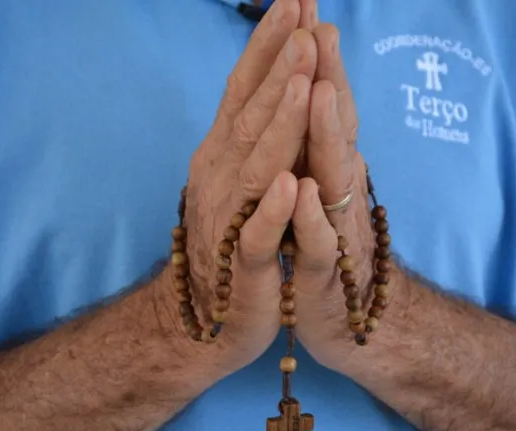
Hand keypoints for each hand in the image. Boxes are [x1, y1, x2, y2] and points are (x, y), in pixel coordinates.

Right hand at [163, 0, 318, 375]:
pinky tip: (289, 185)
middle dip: (279, 68)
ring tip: (302, 81)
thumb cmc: (236, 236)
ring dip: (280, 124)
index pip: (245, 90)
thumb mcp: (244, 176)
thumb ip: (258, 133)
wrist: (213, 314)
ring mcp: (232, 218)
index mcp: (226, 153)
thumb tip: (282, 78)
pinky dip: (273, 211)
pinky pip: (259, 236)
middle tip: (301, 19)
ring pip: (257, 166)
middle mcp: (222, 176)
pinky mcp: (247, 265)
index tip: (293, 1)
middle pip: (252, 116)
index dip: (268, 47)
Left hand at [290, 24, 383, 371]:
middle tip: (319, 27)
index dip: (312, 58)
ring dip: (327, 136)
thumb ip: (313, 141)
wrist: (341, 316)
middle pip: (333, 128)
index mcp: (324, 165)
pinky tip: (304, 192)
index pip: (319, 104)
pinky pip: (316, 243)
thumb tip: (307, 86)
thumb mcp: (314, 186)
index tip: (303, 7)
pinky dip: (310, 217)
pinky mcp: (323, 272)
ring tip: (321, 94)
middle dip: (325, 77)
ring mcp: (333, 228)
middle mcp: (335, 188)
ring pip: (332, 178)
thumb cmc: (320, 243)